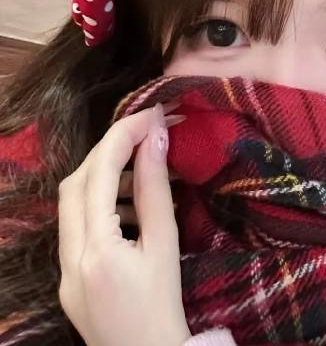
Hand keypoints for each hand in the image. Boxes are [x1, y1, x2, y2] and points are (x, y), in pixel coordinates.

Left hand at [58, 102, 189, 345]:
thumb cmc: (165, 307)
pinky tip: (130, 209)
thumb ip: (156, 190)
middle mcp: (68, 256)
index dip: (122, 137)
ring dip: (103, 178)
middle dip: (108, 152)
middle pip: (74, 184)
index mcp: (96, 250)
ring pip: (71, 203)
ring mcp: (62, 268)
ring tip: (143, 175)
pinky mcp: (67, 276)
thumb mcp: (166, 246)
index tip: (150, 115)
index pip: (100, 175)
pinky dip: (101, 204)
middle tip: (144, 137)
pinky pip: (77, 225)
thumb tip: (156, 140)